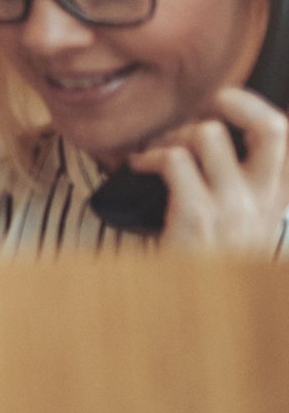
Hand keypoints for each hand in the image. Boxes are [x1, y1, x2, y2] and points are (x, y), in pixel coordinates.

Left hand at [134, 86, 288, 255]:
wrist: (201, 309)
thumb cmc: (213, 256)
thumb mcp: (247, 220)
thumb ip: (248, 181)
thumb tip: (217, 129)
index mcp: (279, 197)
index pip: (287, 134)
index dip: (259, 107)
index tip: (227, 103)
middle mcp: (265, 199)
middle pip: (272, 127)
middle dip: (233, 102)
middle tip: (204, 110)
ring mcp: (234, 206)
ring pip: (208, 134)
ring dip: (176, 133)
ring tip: (161, 150)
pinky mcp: (197, 215)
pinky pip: (173, 159)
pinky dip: (148, 156)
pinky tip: (139, 167)